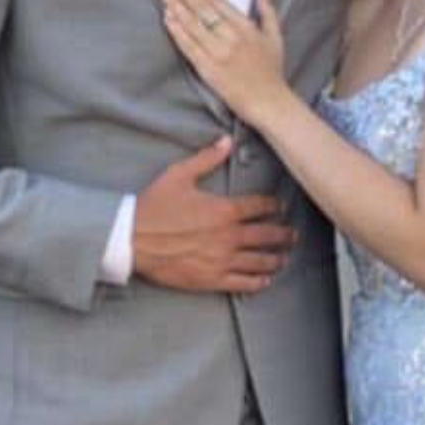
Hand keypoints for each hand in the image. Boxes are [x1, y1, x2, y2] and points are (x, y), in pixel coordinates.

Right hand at [133, 136, 295, 292]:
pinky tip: (265, 280)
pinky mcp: (212, 279)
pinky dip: (257, 282)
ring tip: (283, 259)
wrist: (132, 240)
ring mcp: (222, 260)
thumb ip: (206, 158)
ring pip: (260, 262)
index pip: (260, 207)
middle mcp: (229, 237)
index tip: (279, 207)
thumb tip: (226, 141)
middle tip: (292, 236)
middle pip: (267, 236)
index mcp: (225, 210)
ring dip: (276, 260)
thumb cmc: (154, 206)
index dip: (274, 206)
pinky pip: (242, 282)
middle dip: (283, 235)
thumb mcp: (179, 175)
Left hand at [160, 0, 285, 125]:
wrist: (269, 102)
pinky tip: (167, 17)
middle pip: (200, 6)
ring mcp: (218, 52)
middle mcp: (230, 36)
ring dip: (175, 4)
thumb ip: (267, 11)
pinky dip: (177, 31)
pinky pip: (189, 46)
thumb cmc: (272, 72)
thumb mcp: (275, 37)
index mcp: (244, 26)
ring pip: (192, 23)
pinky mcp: (208, 69)